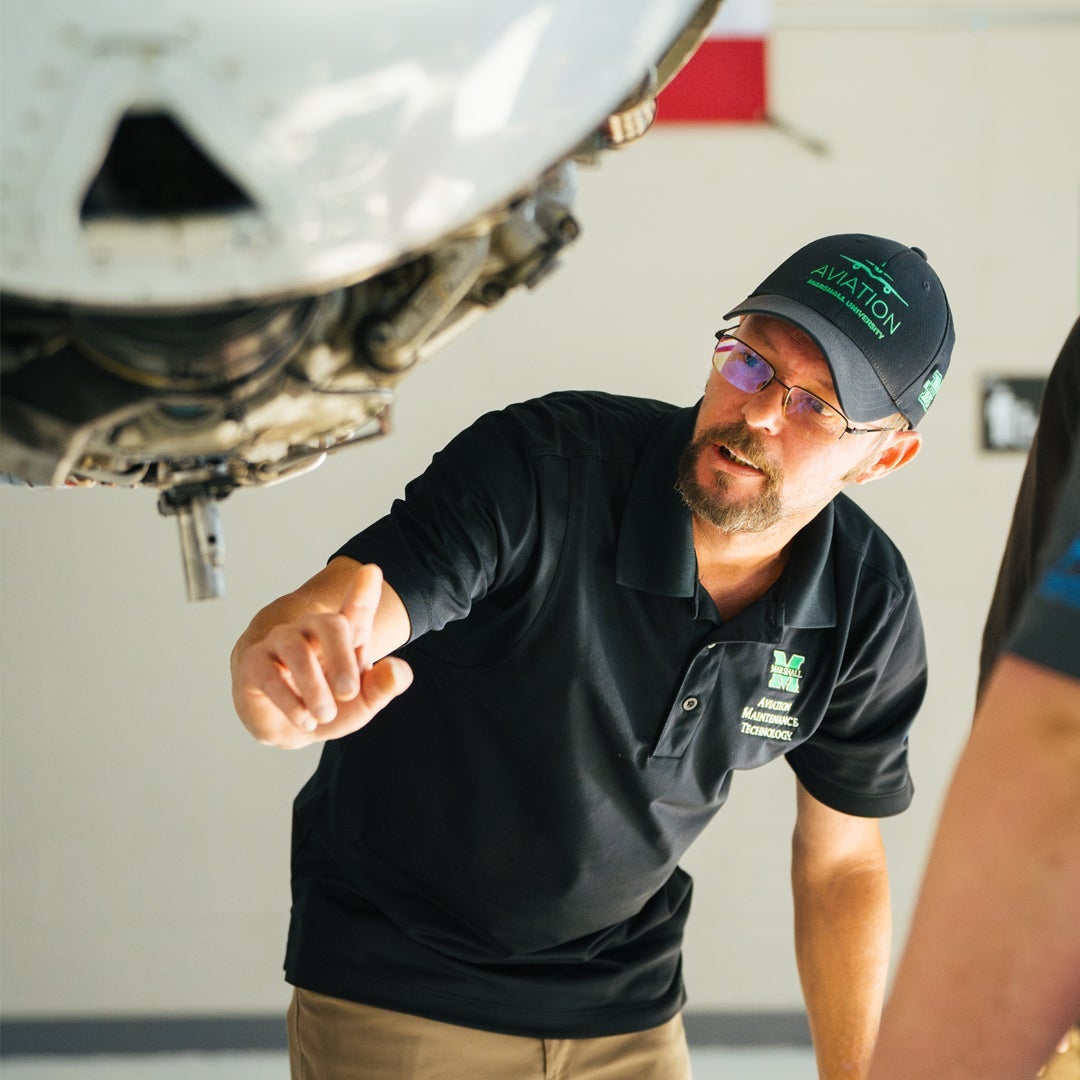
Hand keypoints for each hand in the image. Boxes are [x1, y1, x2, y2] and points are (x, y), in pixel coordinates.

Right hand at [232, 564, 412, 748]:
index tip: (371, 572)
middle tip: (348, 692)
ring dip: (313, 686)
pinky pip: (269, 675)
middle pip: (329, 625)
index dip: (363, 591)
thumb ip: (385, 685)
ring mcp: (281, 643)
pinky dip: (289, 701)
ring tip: (324, 714)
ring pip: (296, 649)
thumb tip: (396, 670)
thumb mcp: (364, 700)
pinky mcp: (253, 663)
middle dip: (341, 658)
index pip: (356, 608)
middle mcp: (312, 631)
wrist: (289, 728)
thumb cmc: (331, 704)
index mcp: (345, 635)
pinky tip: (304, 719)